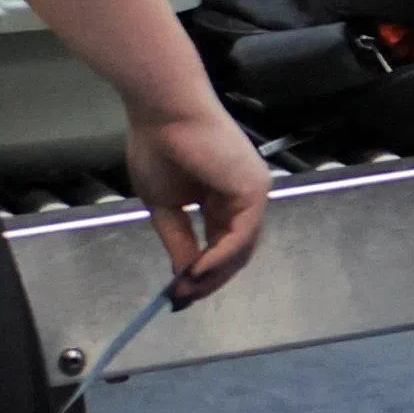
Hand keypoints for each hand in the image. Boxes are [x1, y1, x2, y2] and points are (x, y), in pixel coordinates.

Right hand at [132, 95, 273, 300]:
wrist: (164, 113)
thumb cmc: (159, 147)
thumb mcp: (165, 205)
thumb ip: (178, 239)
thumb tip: (183, 275)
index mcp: (223, 198)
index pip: (222, 244)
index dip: (202, 271)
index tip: (179, 293)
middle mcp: (243, 197)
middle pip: (235, 251)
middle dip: (209, 279)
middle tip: (183, 299)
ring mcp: (252, 193)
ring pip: (240, 248)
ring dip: (214, 275)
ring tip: (186, 290)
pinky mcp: (254, 190)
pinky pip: (240, 235)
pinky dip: (219, 258)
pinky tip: (196, 272)